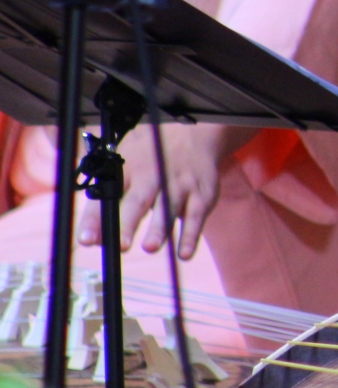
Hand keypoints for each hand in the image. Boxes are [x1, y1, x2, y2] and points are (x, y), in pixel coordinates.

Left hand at [78, 123, 247, 260]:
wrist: (192, 133)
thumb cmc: (147, 157)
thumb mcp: (122, 164)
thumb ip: (104, 201)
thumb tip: (93, 239)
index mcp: (127, 170)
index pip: (107, 195)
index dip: (95, 218)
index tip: (85, 240)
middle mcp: (152, 176)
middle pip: (138, 201)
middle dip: (128, 223)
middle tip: (120, 245)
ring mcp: (179, 184)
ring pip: (168, 207)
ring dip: (159, 228)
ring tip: (149, 247)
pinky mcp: (201, 194)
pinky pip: (196, 216)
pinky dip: (191, 235)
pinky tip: (184, 254)